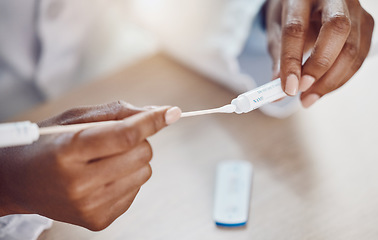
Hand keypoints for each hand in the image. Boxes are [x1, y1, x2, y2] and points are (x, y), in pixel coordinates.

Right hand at [0, 101, 180, 230]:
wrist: (21, 181)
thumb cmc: (47, 145)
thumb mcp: (74, 119)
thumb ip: (116, 113)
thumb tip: (154, 112)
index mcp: (69, 151)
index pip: (124, 135)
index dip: (151, 122)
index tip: (171, 112)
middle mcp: (79, 183)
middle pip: (141, 154)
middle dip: (139, 140)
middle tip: (116, 138)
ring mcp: (90, 206)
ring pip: (144, 172)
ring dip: (134, 159)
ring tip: (106, 158)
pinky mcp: (98, 220)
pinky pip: (136, 190)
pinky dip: (127, 178)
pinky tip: (103, 176)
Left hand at [265, 0, 373, 106]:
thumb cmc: (289, 14)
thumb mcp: (276, 31)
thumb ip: (278, 59)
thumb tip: (278, 94)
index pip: (296, 28)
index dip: (292, 61)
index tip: (288, 88)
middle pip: (336, 31)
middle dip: (319, 67)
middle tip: (301, 91)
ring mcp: (354, 9)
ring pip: (352, 48)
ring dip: (330, 81)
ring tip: (307, 98)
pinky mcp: (366, 23)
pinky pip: (359, 57)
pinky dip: (340, 78)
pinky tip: (322, 88)